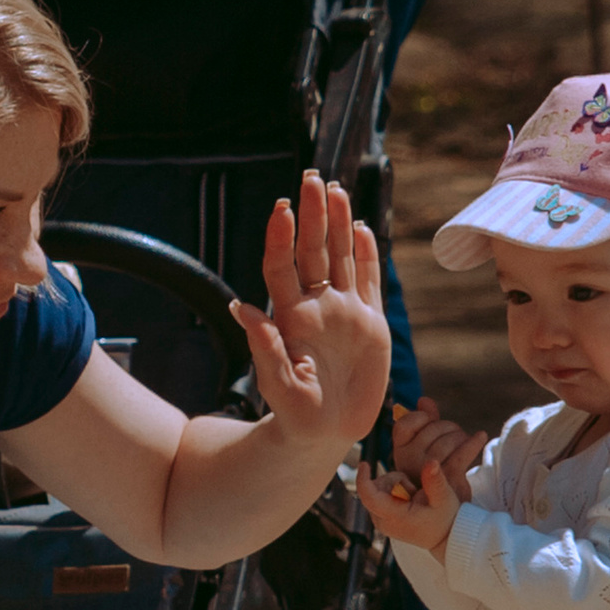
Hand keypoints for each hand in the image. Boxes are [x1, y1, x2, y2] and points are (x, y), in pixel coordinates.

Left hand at [231, 171, 391, 454]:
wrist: (327, 434)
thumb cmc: (296, 415)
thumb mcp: (278, 386)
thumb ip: (263, 347)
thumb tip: (239, 308)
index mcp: (291, 318)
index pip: (282, 267)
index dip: (281, 238)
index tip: (281, 207)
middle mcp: (316, 307)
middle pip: (312, 251)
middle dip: (312, 214)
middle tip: (311, 176)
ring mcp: (343, 313)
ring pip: (340, 257)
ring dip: (338, 223)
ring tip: (335, 188)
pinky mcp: (369, 324)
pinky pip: (367, 281)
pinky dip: (365, 255)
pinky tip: (361, 229)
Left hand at [372, 450, 465, 555]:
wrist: (444, 538)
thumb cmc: (444, 520)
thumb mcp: (444, 499)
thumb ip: (435, 481)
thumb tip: (432, 462)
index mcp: (394, 517)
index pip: (369, 497)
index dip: (363, 479)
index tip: (364, 463)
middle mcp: (382, 521)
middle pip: (375, 487)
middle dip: (394, 480)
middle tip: (414, 491)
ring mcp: (380, 520)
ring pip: (378, 488)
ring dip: (396, 484)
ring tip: (414, 498)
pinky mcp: (382, 517)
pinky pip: (381, 493)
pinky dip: (394, 489)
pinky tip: (409, 500)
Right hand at [388, 397, 485, 492]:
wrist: (445, 512)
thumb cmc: (434, 475)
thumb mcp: (424, 449)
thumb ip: (424, 423)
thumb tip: (424, 400)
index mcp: (400, 453)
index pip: (404, 424)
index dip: (421, 417)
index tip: (431, 421)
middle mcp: (410, 462)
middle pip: (432, 428)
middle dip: (449, 427)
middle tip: (456, 435)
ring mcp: (428, 471)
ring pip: (449, 439)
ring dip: (461, 436)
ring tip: (464, 442)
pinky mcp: (449, 479)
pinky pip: (463, 453)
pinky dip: (474, 442)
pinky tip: (481, 436)